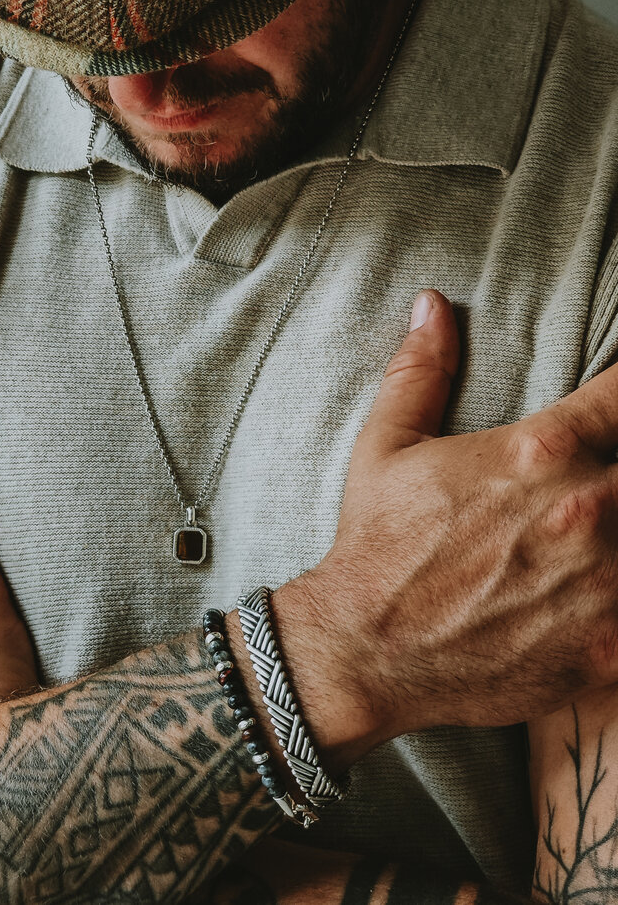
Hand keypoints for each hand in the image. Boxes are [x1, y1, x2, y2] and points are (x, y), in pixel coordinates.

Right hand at [272, 290, 617, 766]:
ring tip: (600, 532)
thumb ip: (421, 371)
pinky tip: (603, 595)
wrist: (365, 650)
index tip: (615, 404)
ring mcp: (607, 588)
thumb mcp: (386, 447)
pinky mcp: (610, 652)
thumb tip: (432, 305)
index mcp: (540, 452)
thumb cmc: (377, 545)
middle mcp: (586, 510)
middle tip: (599, 482)